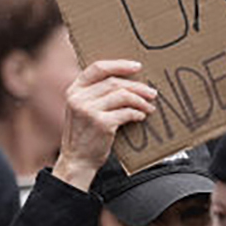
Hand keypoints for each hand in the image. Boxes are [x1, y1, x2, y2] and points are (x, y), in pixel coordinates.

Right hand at [49, 60, 155, 190]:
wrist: (77, 160)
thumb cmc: (84, 135)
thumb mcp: (82, 109)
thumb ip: (95, 94)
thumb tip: (127, 82)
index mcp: (74, 90)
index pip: (97, 68)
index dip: (119, 65)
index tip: (137, 66)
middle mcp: (79, 98)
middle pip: (114, 82)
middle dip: (137, 86)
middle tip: (151, 92)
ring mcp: (89, 110)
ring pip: (122, 95)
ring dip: (140, 100)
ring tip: (148, 107)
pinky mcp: (101, 123)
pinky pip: (126, 112)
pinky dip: (137, 114)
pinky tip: (140, 117)